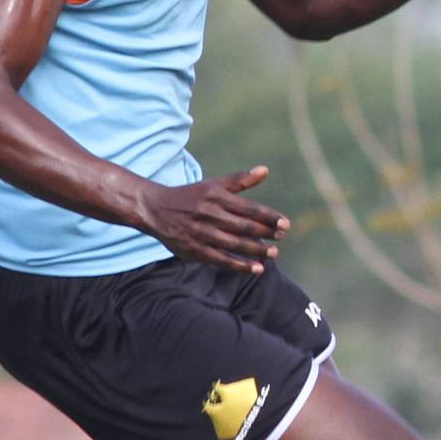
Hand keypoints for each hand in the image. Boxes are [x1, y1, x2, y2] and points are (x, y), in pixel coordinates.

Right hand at [136, 165, 289, 273]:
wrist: (155, 209)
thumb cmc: (190, 196)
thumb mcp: (213, 185)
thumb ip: (240, 180)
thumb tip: (265, 170)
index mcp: (217, 197)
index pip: (250, 209)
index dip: (269, 217)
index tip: (285, 224)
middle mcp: (210, 214)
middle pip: (244, 227)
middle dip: (266, 233)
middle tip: (282, 237)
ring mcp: (202, 233)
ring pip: (235, 244)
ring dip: (256, 250)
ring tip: (274, 253)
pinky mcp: (195, 249)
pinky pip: (221, 259)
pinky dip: (240, 265)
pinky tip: (256, 269)